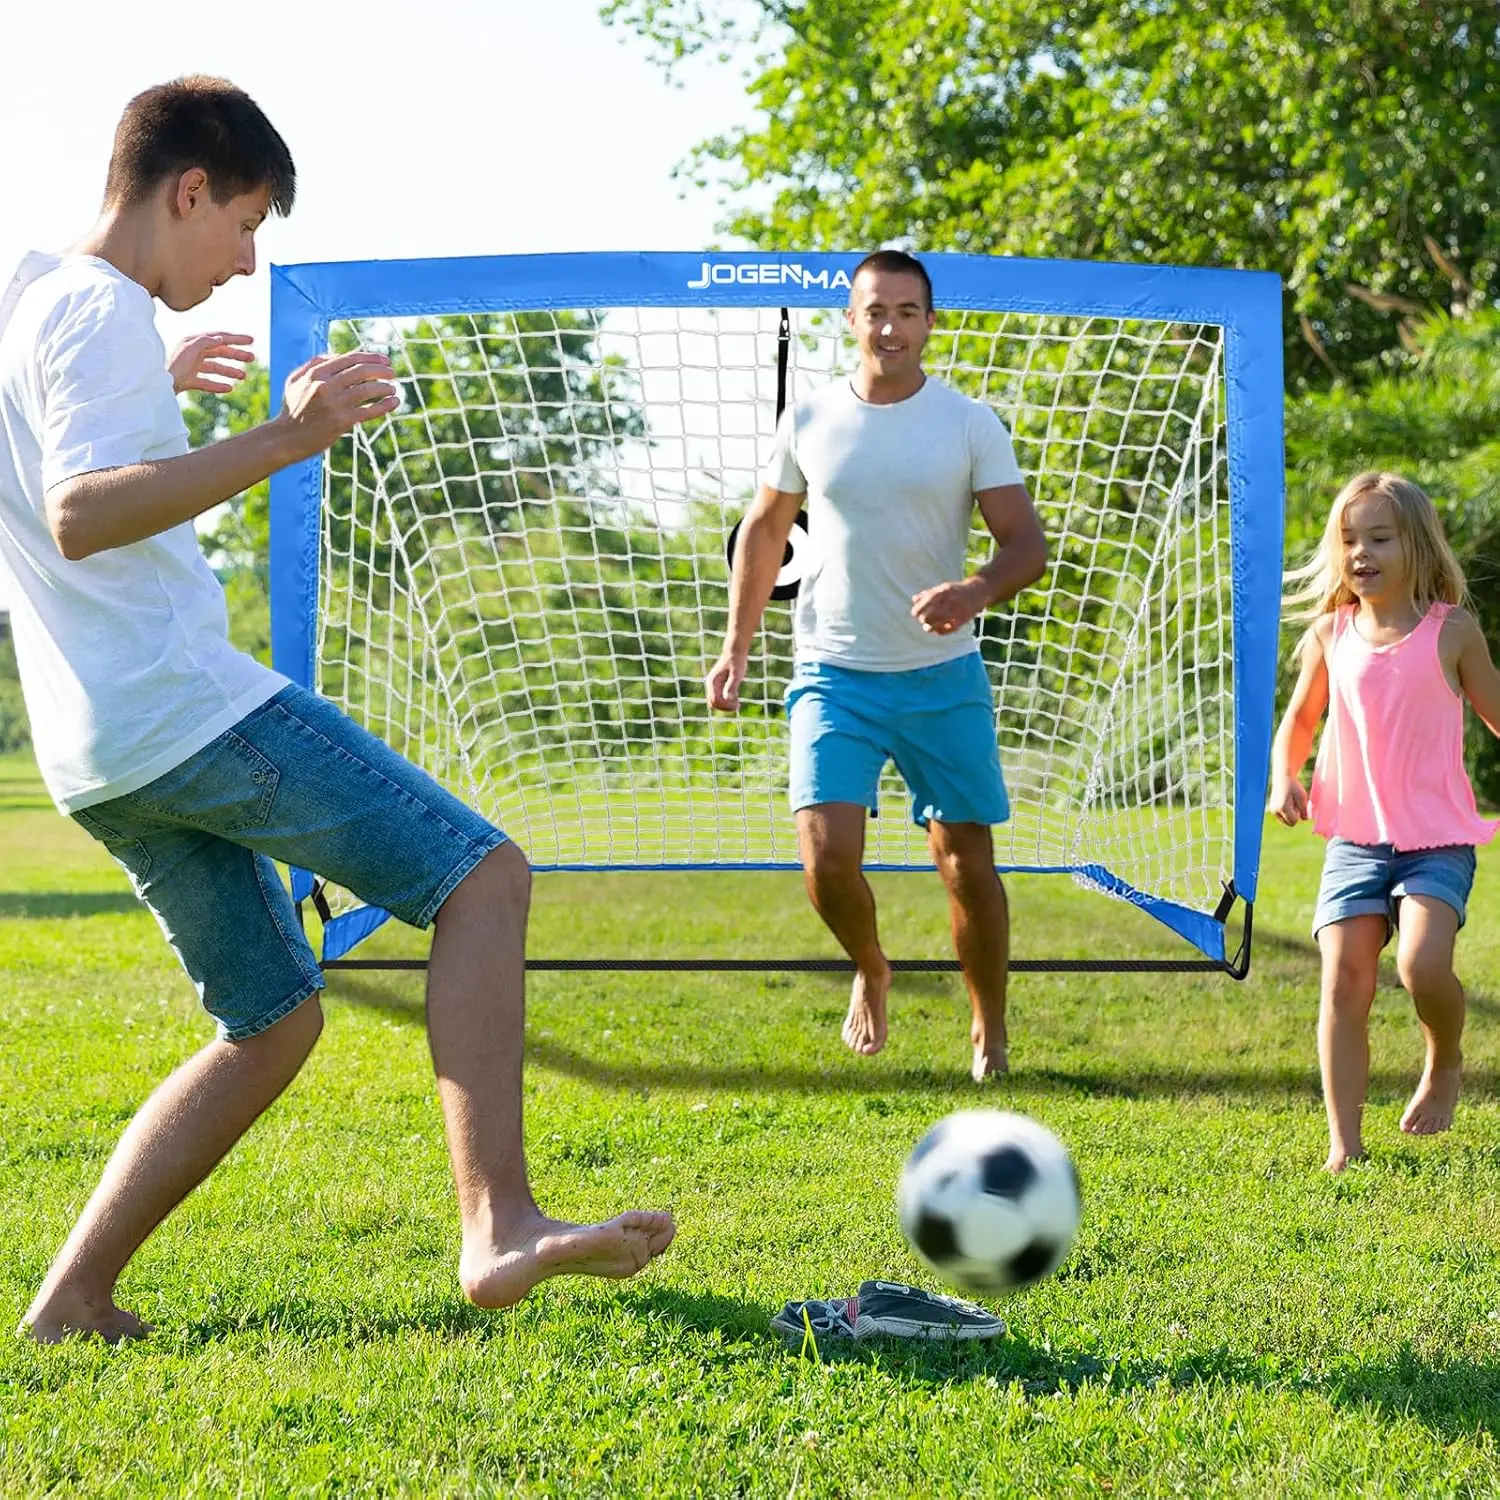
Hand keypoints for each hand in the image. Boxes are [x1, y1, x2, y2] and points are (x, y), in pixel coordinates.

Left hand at [168, 331, 254, 393]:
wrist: (159, 384)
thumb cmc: (173, 365)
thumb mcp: (191, 349)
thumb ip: (206, 342)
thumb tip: (221, 338)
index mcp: (194, 342)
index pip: (218, 338)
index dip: (236, 339)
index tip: (251, 341)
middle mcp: (193, 353)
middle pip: (219, 352)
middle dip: (236, 355)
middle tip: (252, 358)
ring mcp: (191, 367)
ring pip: (215, 367)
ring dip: (230, 371)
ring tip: (244, 376)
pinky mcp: (189, 381)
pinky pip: (206, 382)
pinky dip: (218, 385)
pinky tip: (229, 388)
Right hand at [277, 351, 399, 458]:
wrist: (286, 438)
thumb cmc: (293, 408)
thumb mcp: (296, 380)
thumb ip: (314, 364)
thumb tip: (336, 354)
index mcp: (316, 373)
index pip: (350, 359)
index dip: (371, 357)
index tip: (384, 360)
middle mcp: (325, 385)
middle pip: (361, 371)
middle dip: (381, 370)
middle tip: (393, 373)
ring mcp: (334, 404)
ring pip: (367, 390)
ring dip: (385, 388)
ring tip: (393, 388)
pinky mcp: (341, 421)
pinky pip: (368, 411)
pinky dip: (384, 405)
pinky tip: (394, 402)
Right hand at [706, 650, 748, 711]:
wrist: (735, 652)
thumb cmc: (737, 662)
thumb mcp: (737, 674)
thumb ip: (732, 686)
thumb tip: (728, 699)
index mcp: (713, 682)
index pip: (715, 701)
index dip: (726, 706)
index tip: (738, 704)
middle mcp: (710, 684)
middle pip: (713, 704)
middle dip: (725, 707)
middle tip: (738, 705)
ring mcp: (713, 685)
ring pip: (715, 702)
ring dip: (725, 705)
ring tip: (738, 702)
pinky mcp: (717, 685)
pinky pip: (718, 698)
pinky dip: (726, 701)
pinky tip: (736, 696)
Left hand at [911, 578, 985, 634]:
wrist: (979, 591)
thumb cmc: (957, 590)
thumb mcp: (943, 588)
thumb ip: (928, 593)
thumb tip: (914, 599)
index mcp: (944, 591)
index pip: (927, 601)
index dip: (918, 609)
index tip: (915, 614)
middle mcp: (950, 600)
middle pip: (930, 615)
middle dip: (924, 619)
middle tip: (923, 620)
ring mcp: (957, 611)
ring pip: (938, 623)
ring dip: (930, 627)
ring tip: (927, 627)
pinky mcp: (963, 620)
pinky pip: (948, 629)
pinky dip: (940, 631)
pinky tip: (936, 630)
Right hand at [1268, 778, 1308, 825]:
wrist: (1283, 778)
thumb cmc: (1294, 787)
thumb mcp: (1302, 797)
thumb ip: (1304, 810)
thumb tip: (1305, 819)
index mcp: (1283, 808)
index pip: (1294, 821)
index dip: (1299, 815)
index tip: (1299, 805)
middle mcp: (1276, 811)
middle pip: (1289, 823)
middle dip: (1295, 816)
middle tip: (1295, 804)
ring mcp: (1273, 810)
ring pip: (1286, 820)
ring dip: (1291, 814)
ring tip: (1291, 802)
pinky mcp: (1272, 809)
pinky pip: (1282, 817)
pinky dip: (1286, 812)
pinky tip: (1287, 802)